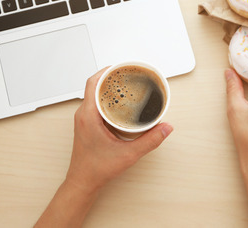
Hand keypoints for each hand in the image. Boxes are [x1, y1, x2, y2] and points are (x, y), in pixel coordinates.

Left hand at [67, 68, 173, 191]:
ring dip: (108, 87)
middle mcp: (83, 114)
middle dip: (111, 76)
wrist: (83, 182)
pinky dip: (106, 98)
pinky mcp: (87, 124)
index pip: (93, 83)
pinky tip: (119, 102)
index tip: (120, 66)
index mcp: (88, 116)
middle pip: (94, 85)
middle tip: (127, 73)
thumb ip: (149, 141)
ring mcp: (84, 119)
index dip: (106, 71)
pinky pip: (95, 103)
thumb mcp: (128, 154)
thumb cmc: (96, 169)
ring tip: (125, 84)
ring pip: (94, 94)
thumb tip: (165, 128)